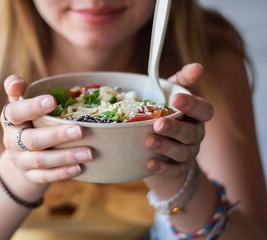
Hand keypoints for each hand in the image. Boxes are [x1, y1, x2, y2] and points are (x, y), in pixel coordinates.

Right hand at [0, 75, 92, 184]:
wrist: (20, 154)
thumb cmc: (28, 121)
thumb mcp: (21, 104)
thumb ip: (19, 90)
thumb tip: (17, 82)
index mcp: (9, 120)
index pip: (15, 113)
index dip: (32, 107)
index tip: (53, 100)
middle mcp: (11, 141)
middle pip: (31, 140)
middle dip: (56, 135)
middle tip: (80, 130)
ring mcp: (20, 161)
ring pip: (40, 160)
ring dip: (65, 157)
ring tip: (89, 153)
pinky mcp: (31, 176)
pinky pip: (45, 177)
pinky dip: (62, 173)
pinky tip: (80, 168)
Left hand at [144, 63, 213, 178]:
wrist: (156, 145)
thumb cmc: (164, 113)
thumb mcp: (170, 94)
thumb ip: (181, 80)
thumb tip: (198, 66)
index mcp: (195, 116)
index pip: (204, 110)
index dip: (193, 105)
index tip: (176, 99)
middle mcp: (195, 135)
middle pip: (191, 133)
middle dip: (175, 129)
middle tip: (157, 124)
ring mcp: (187, 153)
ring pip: (182, 152)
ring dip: (165, 147)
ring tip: (148, 141)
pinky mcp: (177, 169)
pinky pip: (173, 171)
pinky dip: (162, 168)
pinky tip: (149, 163)